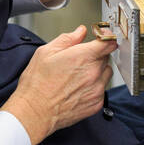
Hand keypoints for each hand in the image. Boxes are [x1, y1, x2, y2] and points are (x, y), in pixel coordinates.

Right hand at [0, 25, 116, 144]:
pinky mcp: (96, 104)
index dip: (106, 38)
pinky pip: (102, 90)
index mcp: (83, 57)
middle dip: (95, 56)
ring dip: (97, 72)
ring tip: (77, 77)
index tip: (102, 38)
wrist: (35, 112)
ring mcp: (97, 89)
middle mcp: (93, 73)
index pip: (108, 42)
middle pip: (106, 58)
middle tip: (78, 61)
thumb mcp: (46, 53)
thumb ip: (67, 39)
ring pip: (106, 74)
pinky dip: (94, 87)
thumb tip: (79, 32)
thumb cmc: (37, 85)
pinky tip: (77, 89)